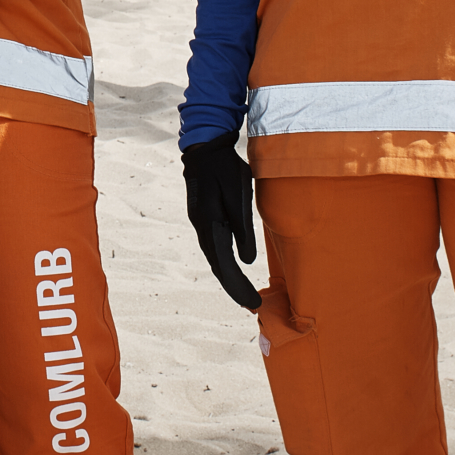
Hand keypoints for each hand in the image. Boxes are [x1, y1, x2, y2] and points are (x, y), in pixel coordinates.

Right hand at [183, 135, 260, 310]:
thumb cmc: (226, 168)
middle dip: (235, 288)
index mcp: (211, 224)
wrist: (204, 147)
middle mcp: (202, 228)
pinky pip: (214, 247)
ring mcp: (200, 223)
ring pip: (215, 258)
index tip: (254, 304)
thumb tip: (247, 260)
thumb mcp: (239, 194)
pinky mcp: (203, 218)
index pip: (225, 265)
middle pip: (218, 266)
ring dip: (229, 277)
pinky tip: (233, 267)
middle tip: (253, 306)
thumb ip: (243, 227)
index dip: (239, 286)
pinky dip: (224, 263)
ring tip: (245, 294)